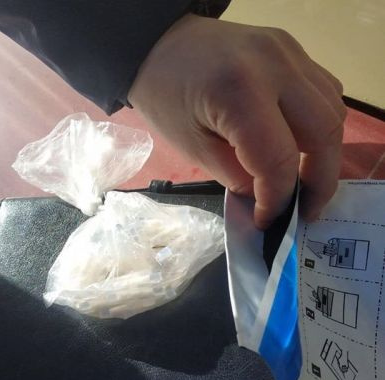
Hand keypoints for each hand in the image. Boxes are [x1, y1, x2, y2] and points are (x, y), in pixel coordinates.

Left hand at [128, 14, 345, 227]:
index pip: (279, 159)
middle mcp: (276, 66)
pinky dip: (320, 127)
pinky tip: (301, 145)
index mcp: (239, 92)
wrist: (160, 45)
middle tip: (305, 210)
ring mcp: (290, 52)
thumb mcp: (192, 148)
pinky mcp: (293, 50)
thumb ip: (236, 178)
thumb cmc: (164, 97)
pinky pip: (324, 93)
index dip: (278, 199)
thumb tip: (268, 199)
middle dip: (320, 182)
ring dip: (325, 154)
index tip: (268, 220)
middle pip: (323, 133)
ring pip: (333, 112)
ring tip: (305, 182)